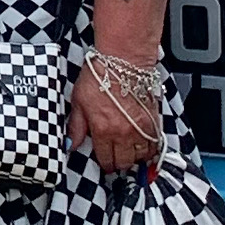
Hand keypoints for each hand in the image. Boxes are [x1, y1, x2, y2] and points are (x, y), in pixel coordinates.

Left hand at [72, 60, 160, 175]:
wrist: (123, 61)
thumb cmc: (100, 76)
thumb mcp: (78, 101)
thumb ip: (75, 126)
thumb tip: (70, 144)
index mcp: (103, 130)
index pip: (106, 159)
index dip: (104, 164)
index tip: (104, 162)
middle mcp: (124, 132)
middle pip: (125, 162)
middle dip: (119, 163)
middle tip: (115, 158)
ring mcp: (141, 128)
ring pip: (141, 156)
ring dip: (134, 156)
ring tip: (128, 151)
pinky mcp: (154, 121)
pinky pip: (155, 144)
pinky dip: (149, 147)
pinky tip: (142, 144)